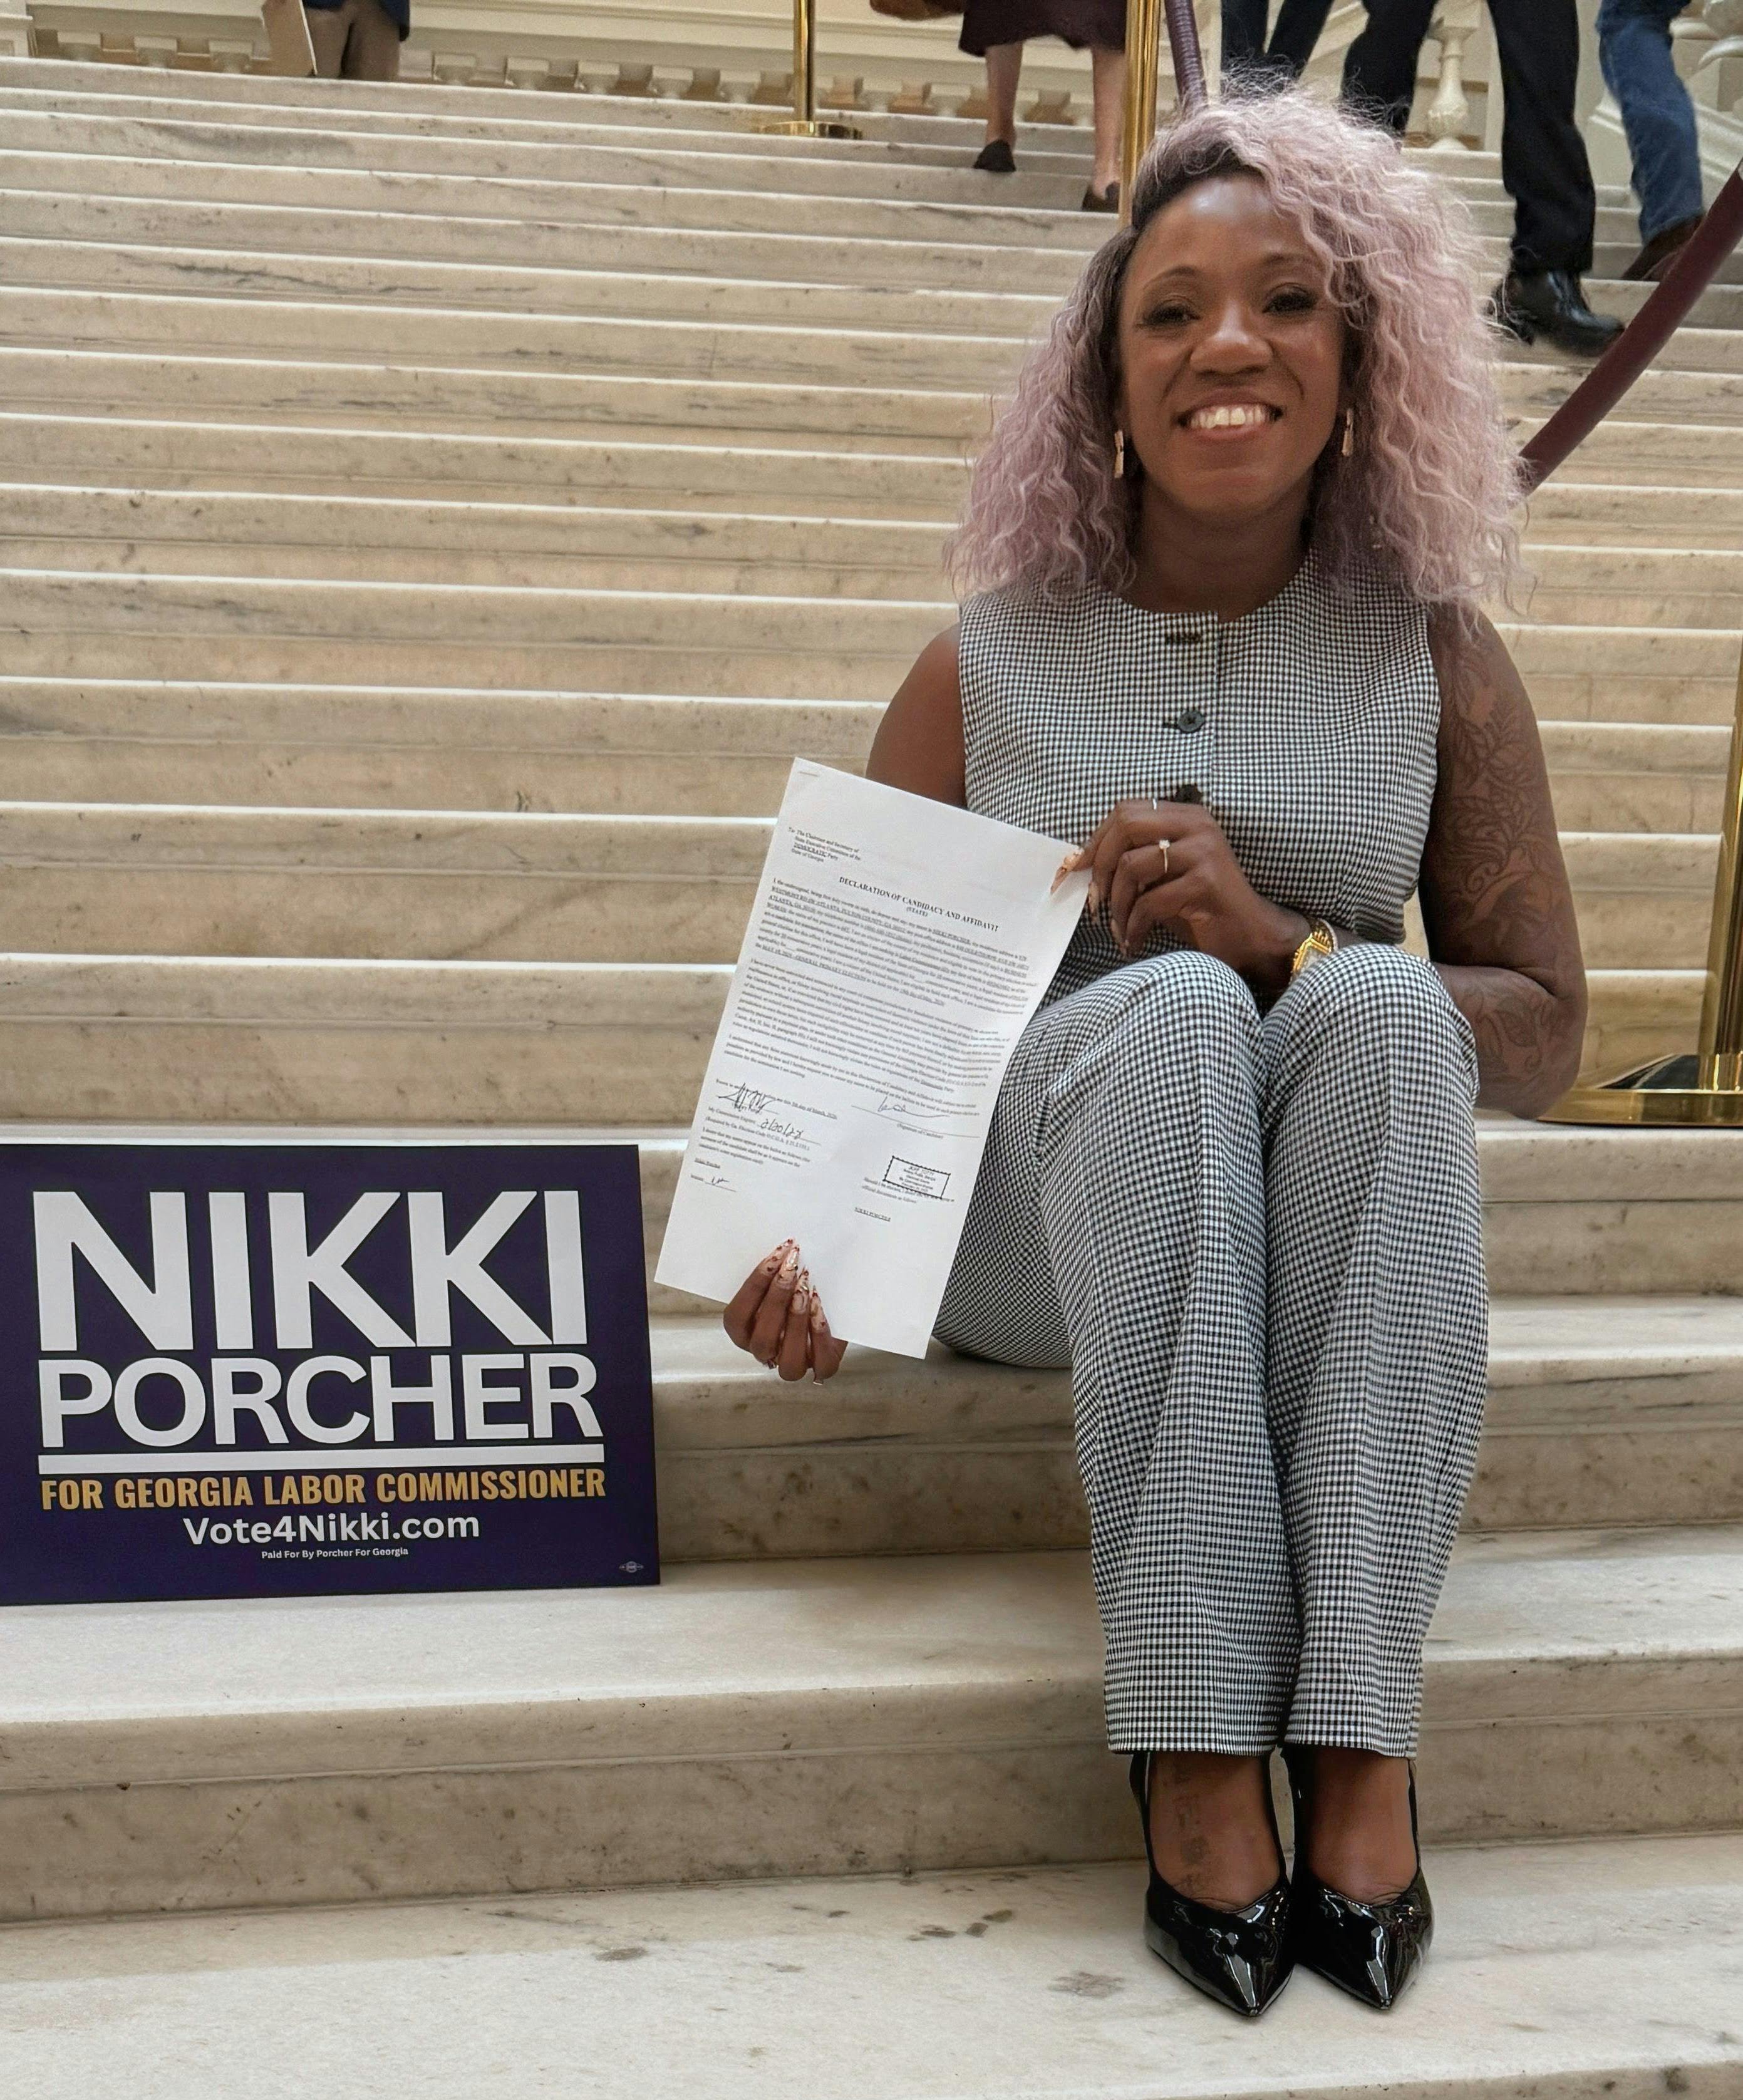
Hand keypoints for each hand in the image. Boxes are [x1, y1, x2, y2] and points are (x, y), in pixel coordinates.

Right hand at [722, 1241, 848, 1382]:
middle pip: (762, 1339)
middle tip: (791, 1268)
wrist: (832, 1306)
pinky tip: (819, 1308)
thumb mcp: (779, 1282)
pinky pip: (821, 1364)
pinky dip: (820, 1335)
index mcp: (745, 1333)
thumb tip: (779, 1249)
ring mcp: (794, 1363)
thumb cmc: (796, 1289)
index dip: (753, 1287)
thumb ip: (772, 1273)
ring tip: (805, 1288)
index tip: (773, 1258)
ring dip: (796, 1321)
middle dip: (776, 1300)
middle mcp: (766, 1352)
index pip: (736, 1318)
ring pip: (788, 1360)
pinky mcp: (823, 1366)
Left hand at [1065, 799, 1307, 992]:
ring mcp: (1204, 852)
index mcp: (1186, 816)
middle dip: (1101, 866)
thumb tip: (1083, 862)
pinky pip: (1149, 902)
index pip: (1126, 810)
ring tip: (1118, 927)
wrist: (1250, 937)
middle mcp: (1197, 826)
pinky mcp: (1206, 882)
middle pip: (1126, 826)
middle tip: (1095, 900)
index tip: (1079, 870)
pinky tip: (1134, 941)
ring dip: (1117, 903)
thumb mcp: (1164, 875)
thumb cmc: (1200, 908)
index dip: (1096, 840)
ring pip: (1132, 865)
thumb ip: (1135, 859)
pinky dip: (1134, 926)